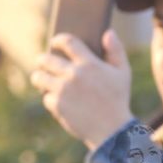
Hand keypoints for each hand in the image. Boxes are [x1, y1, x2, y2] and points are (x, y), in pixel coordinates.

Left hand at [31, 31, 132, 149]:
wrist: (112, 130)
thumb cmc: (118, 99)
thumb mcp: (123, 73)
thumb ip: (116, 51)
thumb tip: (108, 32)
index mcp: (90, 63)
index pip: (67, 42)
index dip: (57, 39)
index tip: (54, 41)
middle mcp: (74, 74)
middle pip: (46, 59)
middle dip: (41, 60)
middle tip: (42, 62)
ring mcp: (63, 90)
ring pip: (39, 77)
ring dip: (39, 77)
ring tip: (41, 79)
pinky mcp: (57, 105)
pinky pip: (45, 97)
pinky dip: (50, 99)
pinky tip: (56, 100)